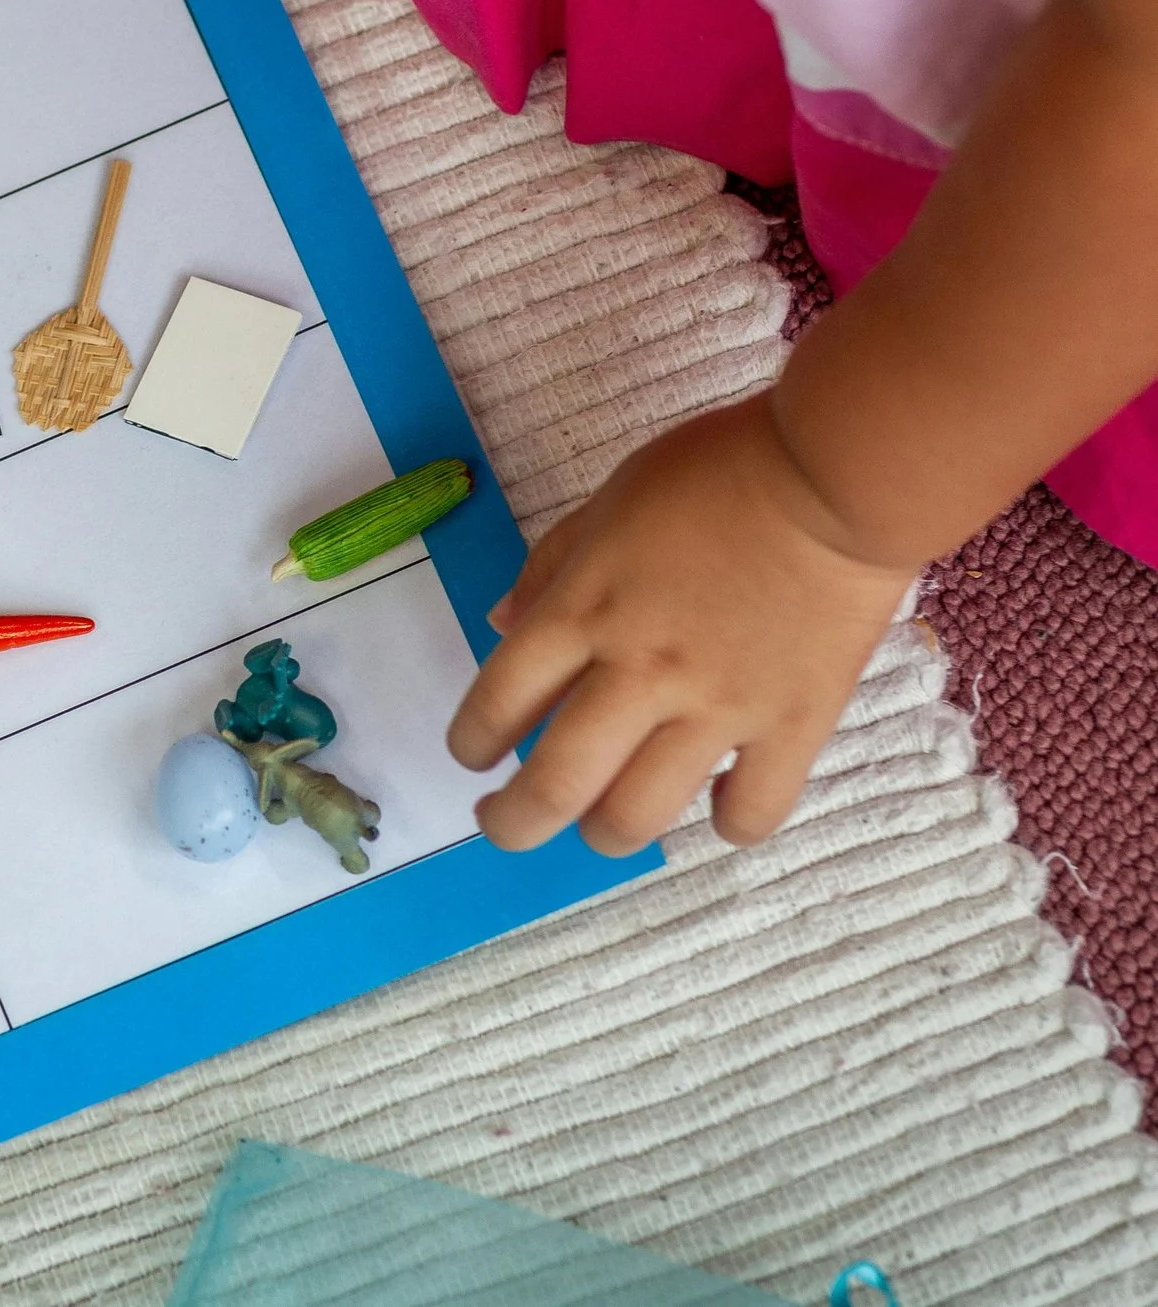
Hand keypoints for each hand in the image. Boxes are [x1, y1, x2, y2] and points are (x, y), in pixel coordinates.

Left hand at [448, 395, 913, 854]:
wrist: (836, 476)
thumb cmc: (715, 472)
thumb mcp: (608, 501)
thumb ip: (551, 568)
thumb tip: (500, 626)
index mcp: (582, 611)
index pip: (497, 702)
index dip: (470, 743)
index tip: (473, 757)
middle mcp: (638, 671)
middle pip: (555, 783)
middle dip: (514, 822)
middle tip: (507, 826)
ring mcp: (717, 707)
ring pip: (639, 815)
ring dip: (605, 833)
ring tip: (601, 826)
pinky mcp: (794, 726)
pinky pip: (752, 810)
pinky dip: (727, 823)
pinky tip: (717, 804)